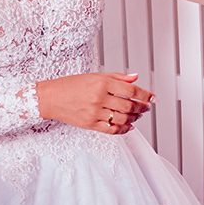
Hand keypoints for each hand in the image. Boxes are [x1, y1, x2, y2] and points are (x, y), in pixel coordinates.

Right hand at [36, 72, 154, 133]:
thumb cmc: (71, 85)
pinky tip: (129, 126)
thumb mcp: (95, 75)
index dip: (145, 94)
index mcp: (102, 83)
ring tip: (138, 116)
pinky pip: (111, 129)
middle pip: (129, 106)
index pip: (131, 90)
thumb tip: (136, 78)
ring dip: (135, 118)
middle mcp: (99, 97)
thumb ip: (117, 77)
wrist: (50, 98)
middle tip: (146, 107)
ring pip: (122, 119)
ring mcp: (94, 112)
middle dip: (142, 107)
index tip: (153, 98)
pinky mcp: (90, 124)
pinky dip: (123, 129)